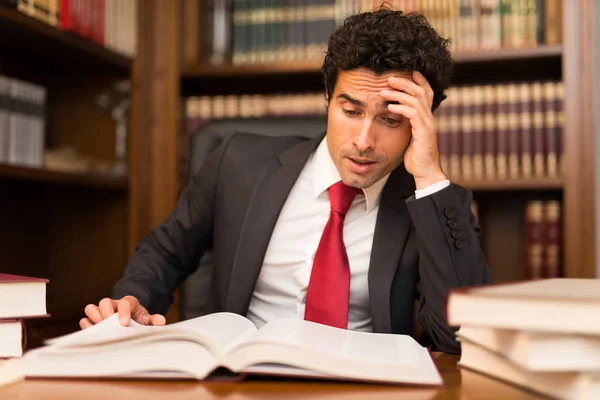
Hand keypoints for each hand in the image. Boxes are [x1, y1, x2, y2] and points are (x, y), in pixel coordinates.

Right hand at [79, 295, 165, 328]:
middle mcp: (113, 304)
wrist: (130, 319)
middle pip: (104, 301)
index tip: (124, 324)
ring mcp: (101, 311)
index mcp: (128, 303)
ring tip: (101, 331)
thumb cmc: (138, 319)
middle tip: (110, 327)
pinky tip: (95, 336)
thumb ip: (154, 320)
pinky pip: (84, 320)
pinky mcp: (93, 319)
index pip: (124, 304)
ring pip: (90, 308)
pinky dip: (87, 327)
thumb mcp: (148, 319)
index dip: (123, 313)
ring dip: (94, 319)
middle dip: (105, 314)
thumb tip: (161, 322)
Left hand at [380, 71, 446, 188]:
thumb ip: (406, 124)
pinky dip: (400, 108)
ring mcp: (427, 124)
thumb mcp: (409, 136)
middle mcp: (429, 117)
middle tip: (389, 77)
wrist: (425, 171)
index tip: (406, 72)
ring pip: (416, 100)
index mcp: (426, 117)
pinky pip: (412, 114)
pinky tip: (389, 107)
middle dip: (405, 82)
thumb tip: (394, 114)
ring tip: (384, 91)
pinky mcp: (423, 132)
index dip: (418, 80)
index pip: (426, 92)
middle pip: (421, 91)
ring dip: (399, 93)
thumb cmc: (416, 156)